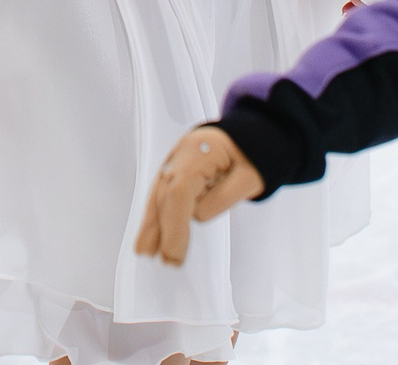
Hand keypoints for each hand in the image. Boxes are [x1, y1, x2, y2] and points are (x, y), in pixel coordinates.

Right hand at [134, 127, 264, 267]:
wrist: (250, 136)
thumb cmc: (252, 155)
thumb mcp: (250, 177)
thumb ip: (223, 197)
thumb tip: (197, 216)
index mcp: (200, 151)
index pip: (179, 192)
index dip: (174, 226)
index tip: (175, 254)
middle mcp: (181, 154)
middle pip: (164, 195)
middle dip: (162, 229)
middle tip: (166, 260)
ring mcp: (175, 160)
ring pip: (158, 194)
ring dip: (151, 223)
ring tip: (144, 251)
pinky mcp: (175, 170)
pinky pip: (162, 194)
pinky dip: (155, 214)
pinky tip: (149, 234)